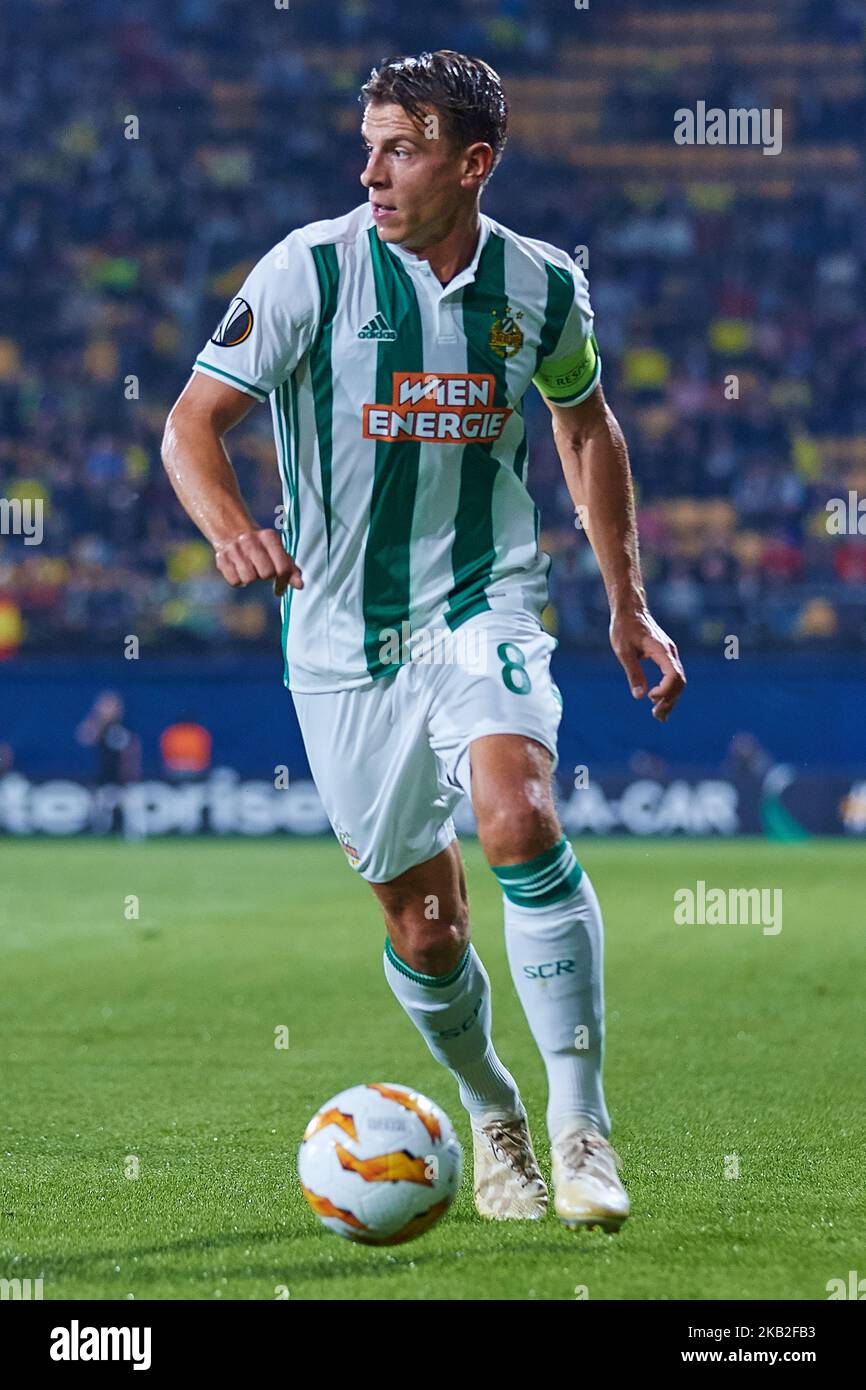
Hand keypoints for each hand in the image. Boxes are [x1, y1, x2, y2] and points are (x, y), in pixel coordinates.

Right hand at [213, 528, 302, 597]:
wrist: (231, 531)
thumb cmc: (261, 548)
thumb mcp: (278, 552)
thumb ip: (291, 569)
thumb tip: (300, 586)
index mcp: (269, 537)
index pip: (283, 567)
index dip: (283, 582)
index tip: (280, 588)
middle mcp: (251, 540)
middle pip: (266, 574)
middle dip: (265, 576)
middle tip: (261, 571)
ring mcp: (234, 548)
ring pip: (249, 579)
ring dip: (251, 579)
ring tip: (249, 568)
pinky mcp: (221, 558)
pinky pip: (235, 582)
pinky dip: (238, 580)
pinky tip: (238, 570)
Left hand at [610, 608, 685, 722]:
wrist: (630, 609)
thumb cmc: (624, 627)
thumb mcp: (623, 651)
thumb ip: (633, 672)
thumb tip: (639, 696)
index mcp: (661, 650)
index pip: (674, 676)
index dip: (665, 691)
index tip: (650, 697)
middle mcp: (670, 653)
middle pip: (679, 682)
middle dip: (670, 701)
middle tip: (657, 716)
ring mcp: (669, 654)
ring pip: (678, 681)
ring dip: (670, 699)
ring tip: (659, 715)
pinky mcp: (665, 656)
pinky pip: (672, 676)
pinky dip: (668, 690)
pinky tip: (658, 701)